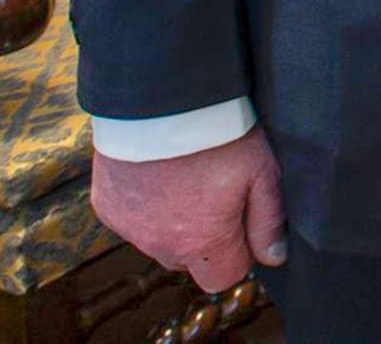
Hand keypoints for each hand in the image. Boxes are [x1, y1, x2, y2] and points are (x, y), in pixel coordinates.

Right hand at [89, 126, 283, 292]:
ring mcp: (128, 227)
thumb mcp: (262, 173)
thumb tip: (274, 256)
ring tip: (187, 178)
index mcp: (201, 243)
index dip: (239, 253)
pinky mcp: (106, 206)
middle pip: (189, 261)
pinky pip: (131, 220)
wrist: (161, 101)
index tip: (242, 222)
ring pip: (158, 240)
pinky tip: (158, 174)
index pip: (223, 278)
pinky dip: (145, 205)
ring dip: (172, 223)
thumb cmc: (218, 135)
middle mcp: (159, 244)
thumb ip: (269, 222)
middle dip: (205, 239)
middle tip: (215, 194)